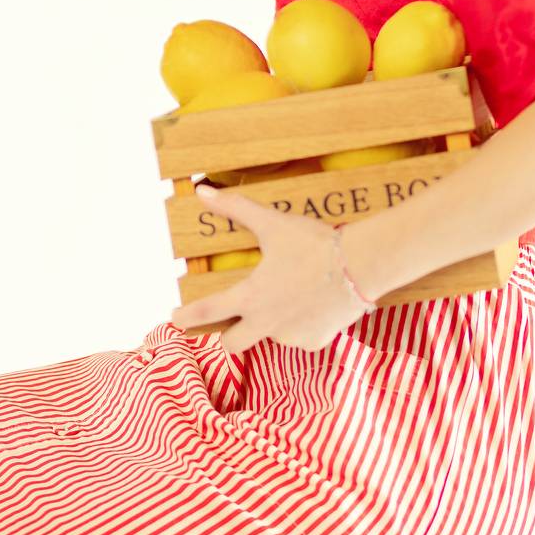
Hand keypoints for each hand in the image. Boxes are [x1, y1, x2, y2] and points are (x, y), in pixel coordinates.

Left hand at [168, 185, 374, 355]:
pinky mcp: (314, 342)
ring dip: (270, 323)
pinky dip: (298, 324)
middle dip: (227, 335)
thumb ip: (234, 208)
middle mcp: (267, 324)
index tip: (175, 319)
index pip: (208, 312)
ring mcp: (291, 337)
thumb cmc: (313, 243)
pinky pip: (298, 337)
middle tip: (231, 320)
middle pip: (233, 344)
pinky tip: (311, 304)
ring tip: (289, 296)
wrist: (360, 265)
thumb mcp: (271, 223)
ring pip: (269, 337)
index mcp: (251, 297)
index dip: (187, 317)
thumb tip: (202, 190)